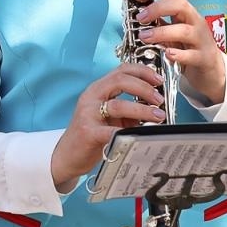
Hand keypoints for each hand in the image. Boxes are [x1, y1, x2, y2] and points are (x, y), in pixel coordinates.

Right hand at [50, 64, 164, 190]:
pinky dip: (128, 133)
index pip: (121, 70)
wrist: (67, 155)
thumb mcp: (112, 117)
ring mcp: (88, 113)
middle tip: (159, 99)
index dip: (142, 71)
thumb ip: (130, 111)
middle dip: (144, 88)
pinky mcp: (87, 132)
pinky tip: (139, 136)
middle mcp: (91, 97)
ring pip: (118, 105)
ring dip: (142, 109)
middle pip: (120, 81)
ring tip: (157, 116)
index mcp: (98, 89)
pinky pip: (111, 131)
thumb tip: (156, 109)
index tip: (159, 80)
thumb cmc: (92, 134)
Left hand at [132, 0, 225, 103]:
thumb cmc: (189, 48)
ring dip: (161, 32)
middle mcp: (195, 22)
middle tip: (139, 18)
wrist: (211, 71)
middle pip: (179, 5)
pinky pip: (192, 55)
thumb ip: (158, 23)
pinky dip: (178, 54)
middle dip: (157, 8)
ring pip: (184, 30)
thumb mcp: (173, 32)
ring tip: (144, 37)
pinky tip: (167, 54)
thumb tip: (135, 15)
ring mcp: (201, 40)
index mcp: (185, 12)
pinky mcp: (204, 58)